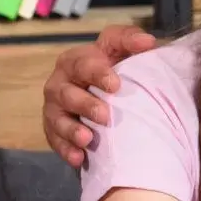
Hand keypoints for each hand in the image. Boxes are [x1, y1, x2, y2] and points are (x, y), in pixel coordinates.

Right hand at [41, 24, 157, 166]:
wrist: (103, 99)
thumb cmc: (115, 71)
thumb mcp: (122, 52)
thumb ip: (131, 42)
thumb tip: (147, 42)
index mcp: (76, 61)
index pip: (83, 63)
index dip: (98, 73)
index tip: (115, 85)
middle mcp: (60, 82)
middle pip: (66, 92)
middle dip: (85, 104)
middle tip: (105, 116)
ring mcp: (54, 108)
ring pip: (57, 118)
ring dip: (71, 129)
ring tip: (88, 139)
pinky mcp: (53, 130)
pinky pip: (55, 140)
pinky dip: (66, 149)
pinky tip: (79, 158)